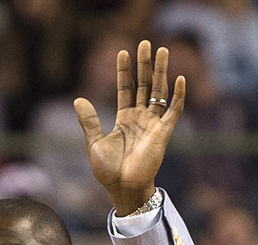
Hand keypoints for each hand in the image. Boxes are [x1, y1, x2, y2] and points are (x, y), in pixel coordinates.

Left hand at [74, 40, 184, 214]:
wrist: (122, 188)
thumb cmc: (108, 171)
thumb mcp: (94, 142)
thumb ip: (89, 120)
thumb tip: (78, 99)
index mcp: (124, 119)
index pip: (126, 88)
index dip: (125, 71)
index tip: (123, 52)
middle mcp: (140, 118)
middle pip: (144, 84)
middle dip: (145, 64)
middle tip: (146, 43)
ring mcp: (153, 124)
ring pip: (159, 92)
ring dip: (161, 71)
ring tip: (162, 50)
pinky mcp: (163, 133)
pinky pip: (173, 111)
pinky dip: (178, 96)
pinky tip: (180, 78)